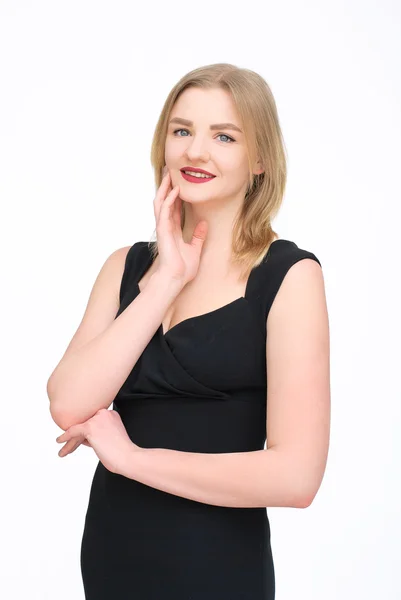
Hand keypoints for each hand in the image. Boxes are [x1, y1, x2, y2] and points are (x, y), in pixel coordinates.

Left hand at [56, 409, 139, 475]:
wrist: (128, 457)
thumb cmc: (122, 451)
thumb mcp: (112, 436)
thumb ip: (99, 433)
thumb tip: (83, 438)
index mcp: (111, 414)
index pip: (93, 422)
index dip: (86, 434)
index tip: (81, 442)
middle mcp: (104, 413)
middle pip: (85, 424)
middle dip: (77, 437)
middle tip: (71, 446)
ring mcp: (97, 419)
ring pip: (79, 429)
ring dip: (71, 441)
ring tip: (64, 451)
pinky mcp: (90, 427)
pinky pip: (73, 431)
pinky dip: (65, 437)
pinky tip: (59, 441)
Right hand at [154, 168, 207, 285]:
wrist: (176, 279)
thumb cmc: (183, 269)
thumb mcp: (195, 249)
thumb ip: (198, 236)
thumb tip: (204, 224)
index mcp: (173, 230)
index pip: (173, 207)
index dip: (176, 195)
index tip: (180, 182)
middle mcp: (166, 226)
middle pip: (164, 201)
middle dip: (167, 186)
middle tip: (170, 171)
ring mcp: (163, 227)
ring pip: (160, 202)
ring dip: (165, 188)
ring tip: (169, 174)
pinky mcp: (162, 230)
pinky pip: (164, 211)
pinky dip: (169, 199)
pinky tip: (175, 190)